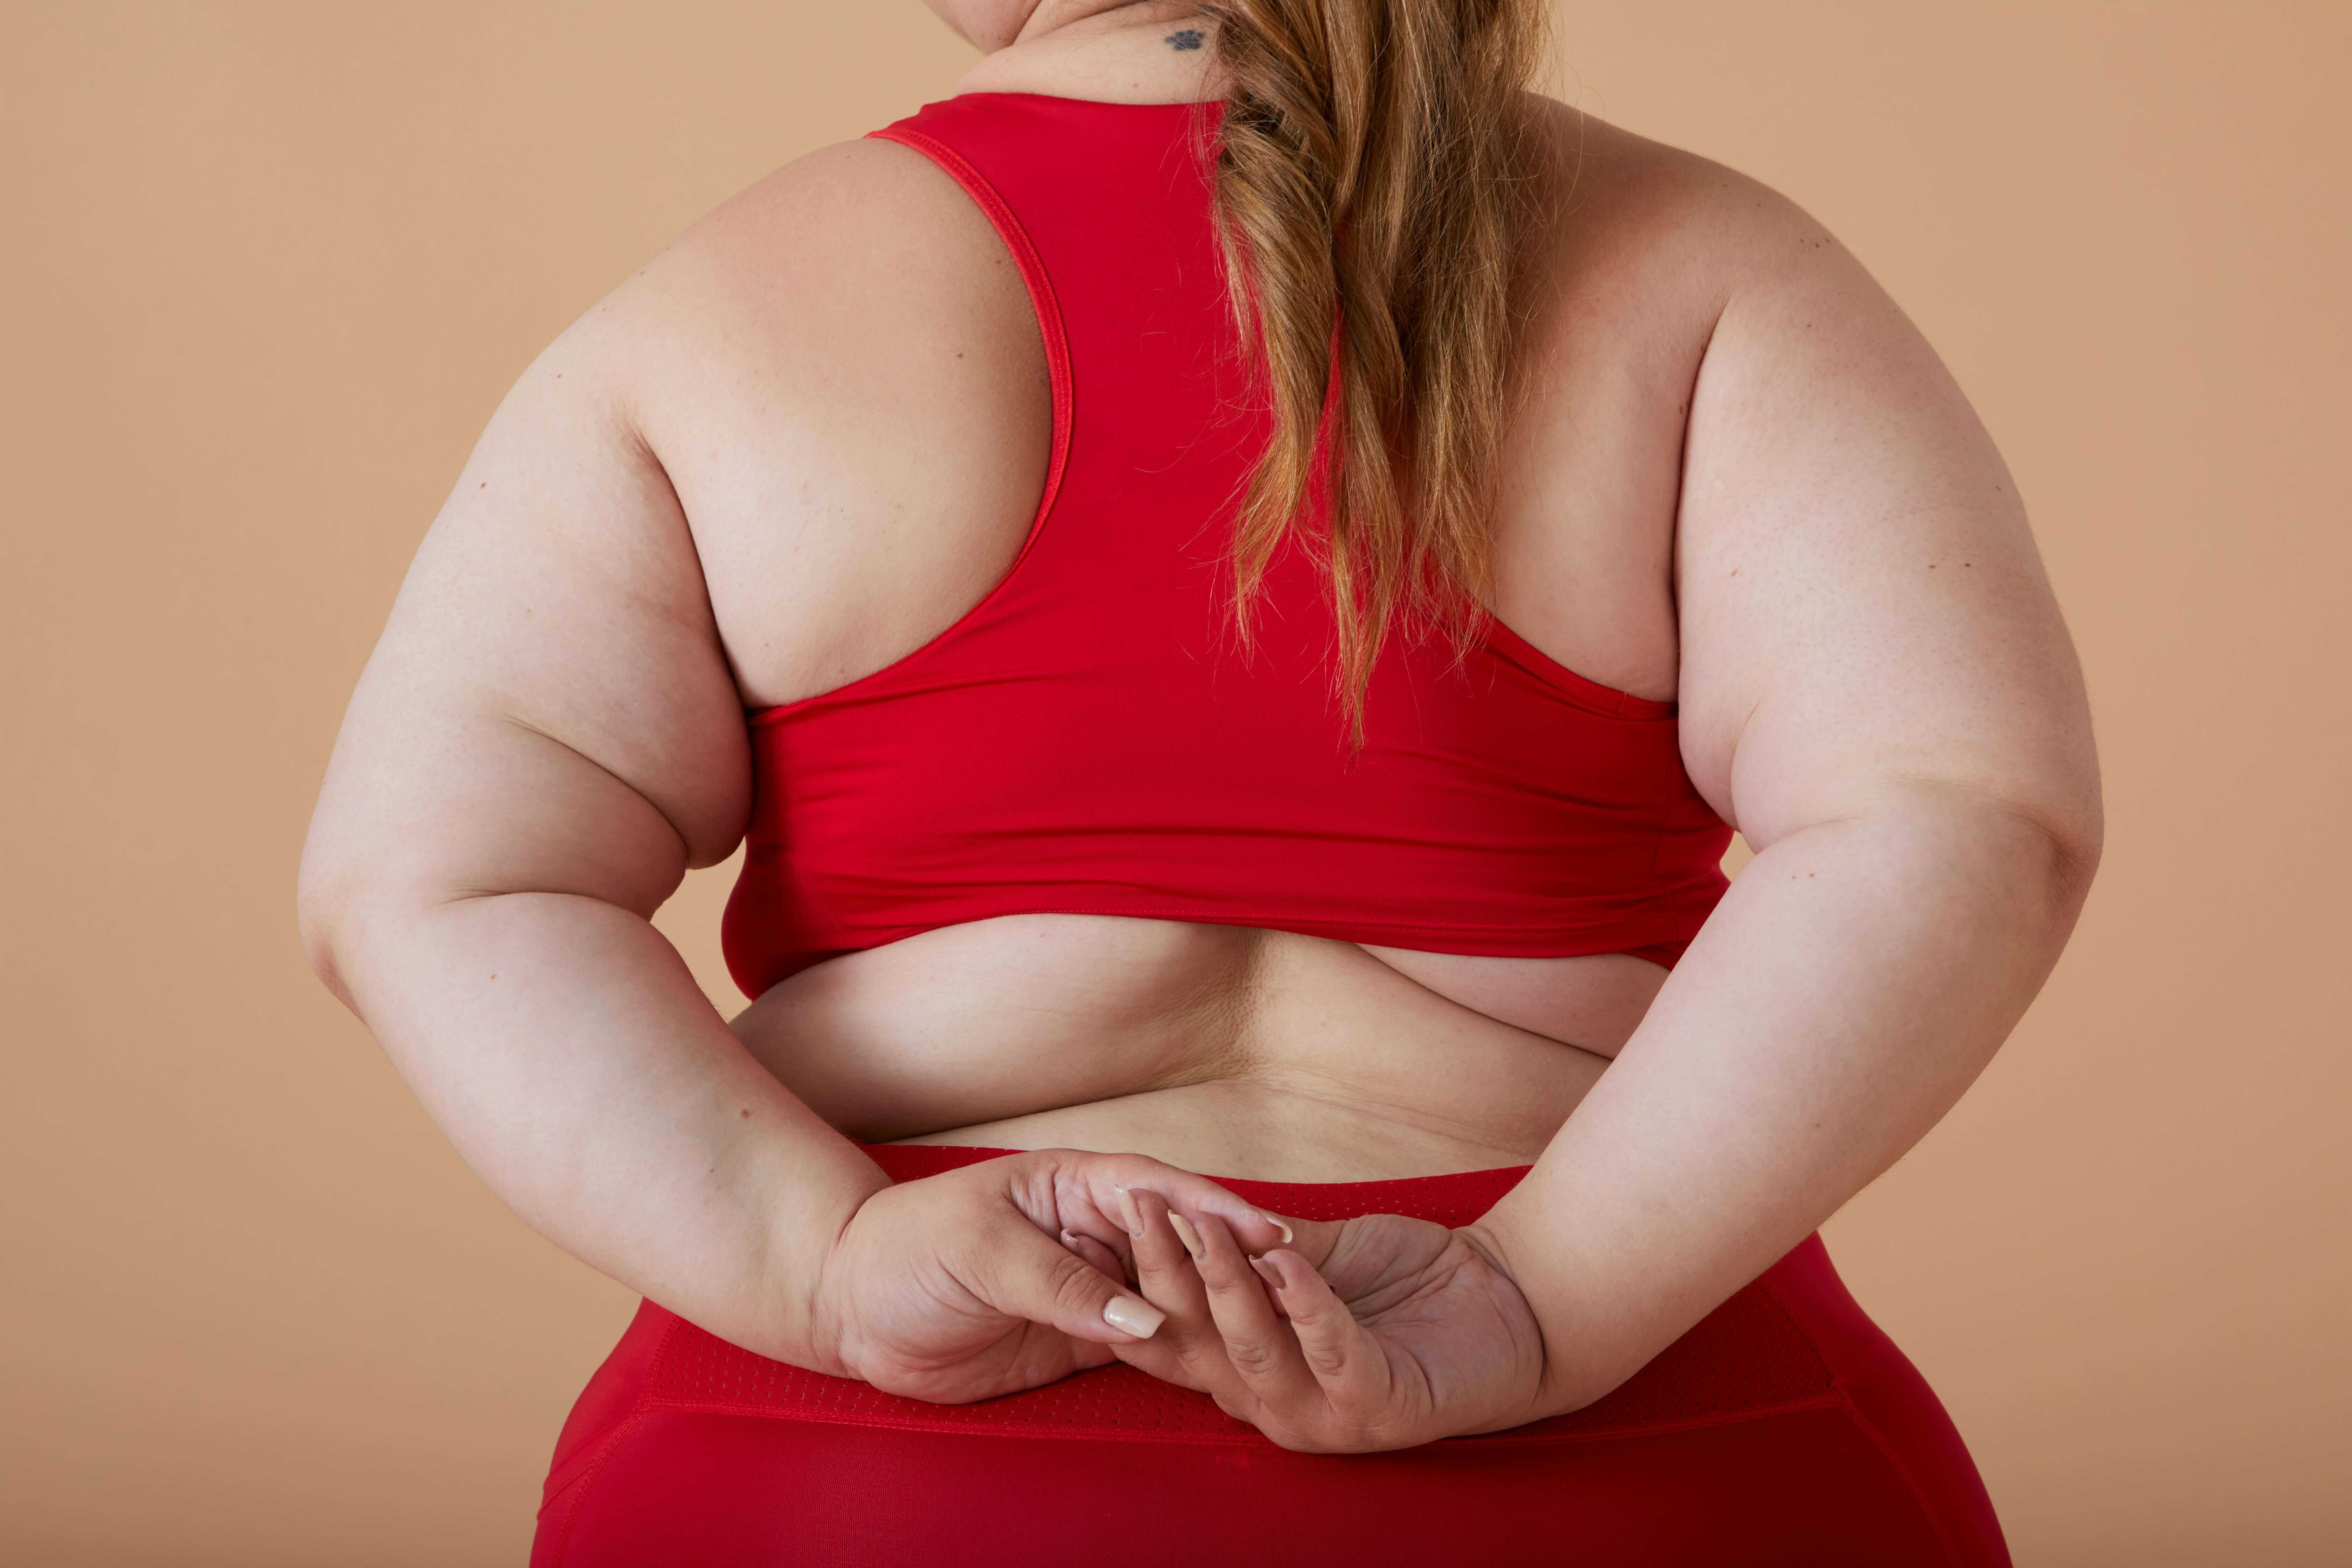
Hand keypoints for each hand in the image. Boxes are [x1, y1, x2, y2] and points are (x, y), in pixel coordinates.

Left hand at [809, 1149, 1292, 1404]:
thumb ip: (1058, 1283)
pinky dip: (1188, 1356)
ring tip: (1282, 1334)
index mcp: (1075, 1185)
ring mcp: (1096, 1289)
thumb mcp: (978, 1251)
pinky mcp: (1085, 1342)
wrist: (852, 1310)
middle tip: (1299, 1295)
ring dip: (1221, 1315)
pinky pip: (1149, 1348)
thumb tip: (1140, 1320)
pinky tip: (1230, 1367)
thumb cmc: (905, 1252)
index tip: (1273, 1237)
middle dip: (1238, 1266)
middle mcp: (1097, 1233)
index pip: (1161, 1193)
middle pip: (1182, 1246)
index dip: (1218, 1213)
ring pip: (1176, 1300)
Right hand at [1107, 1188, 1550, 1450]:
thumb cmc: (1410, 1277)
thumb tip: (1188, 1208)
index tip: (1120, 1201)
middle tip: (1139, 1203)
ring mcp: (1324, 1416)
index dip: (1141, 1269)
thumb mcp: (1317, 1253)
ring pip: (1251, 1352)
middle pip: (1195, 1342)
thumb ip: (1257, 1245)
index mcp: (1249, 1368)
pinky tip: (1285, 1257)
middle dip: (1162, 1270)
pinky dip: (1305, 1304)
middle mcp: (1273, 1403)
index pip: (1172, 1328)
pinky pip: (1331, 1355)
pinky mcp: (1379, 1410)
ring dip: (1222, 1284)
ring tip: (1201, 1224)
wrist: (1513, 1298)